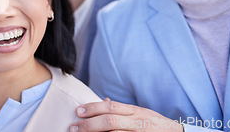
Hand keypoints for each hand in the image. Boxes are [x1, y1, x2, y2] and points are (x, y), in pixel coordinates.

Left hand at [69, 98, 183, 131]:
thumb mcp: (141, 113)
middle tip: (73, 128)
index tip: (77, 111)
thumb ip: (123, 110)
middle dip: (89, 125)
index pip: (111, 107)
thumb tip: (105, 100)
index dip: (92, 108)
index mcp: (135, 111)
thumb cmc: (156, 125)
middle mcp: (138, 122)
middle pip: (110, 121)